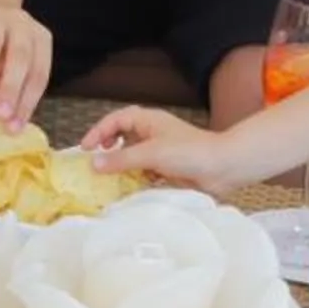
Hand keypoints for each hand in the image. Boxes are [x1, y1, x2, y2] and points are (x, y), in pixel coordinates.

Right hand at [0, 2, 53, 128]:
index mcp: (40, 40)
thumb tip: (4, 125)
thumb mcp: (13, 67)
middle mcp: (22, 25)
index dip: (27, 102)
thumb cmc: (4, 47)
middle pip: (20, 56)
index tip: (14, 128)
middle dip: (11, 88)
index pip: (39, 73)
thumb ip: (12, 92)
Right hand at [81, 107, 245, 194]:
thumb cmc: (190, 152)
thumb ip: (121, 159)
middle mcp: (154, 132)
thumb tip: (93, 163)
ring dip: (121, 164)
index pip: (116, 119)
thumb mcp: (151, 154)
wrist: (224, 167)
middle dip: (107, 146)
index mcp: (149, 120)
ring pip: (133, 154)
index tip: (84, 148)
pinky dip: (134, 176)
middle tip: (94, 161)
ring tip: (107, 177)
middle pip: (123, 134)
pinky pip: (144, 169)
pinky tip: (129, 187)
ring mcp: (162, 150)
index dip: (98, 131)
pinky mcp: (169, 167)